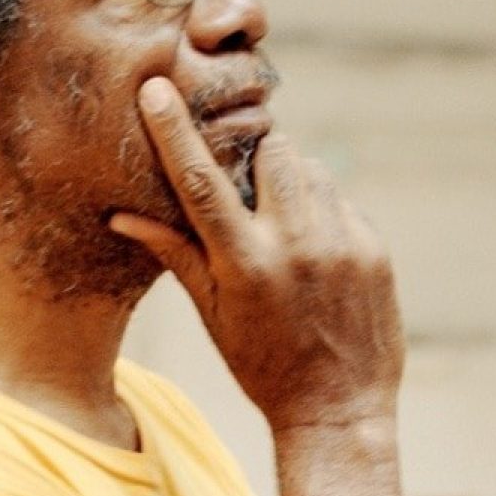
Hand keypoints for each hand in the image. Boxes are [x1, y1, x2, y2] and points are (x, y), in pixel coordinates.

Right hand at [110, 78, 404, 432]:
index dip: (175, 129)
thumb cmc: (263, 367)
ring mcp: (341, 242)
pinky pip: (340, 199)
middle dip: (254, 159)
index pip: (200, 180)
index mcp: (245, 263)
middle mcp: (295, 245)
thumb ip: (176, 255)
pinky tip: (316, 256)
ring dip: (290, 183)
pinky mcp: (373, 247)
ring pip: (309, 168)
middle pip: (270, 150)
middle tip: (247, 193)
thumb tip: (121, 216)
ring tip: (283, 231)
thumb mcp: (212, 315)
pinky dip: (322, 212)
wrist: (340, 409)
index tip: (157, 87)